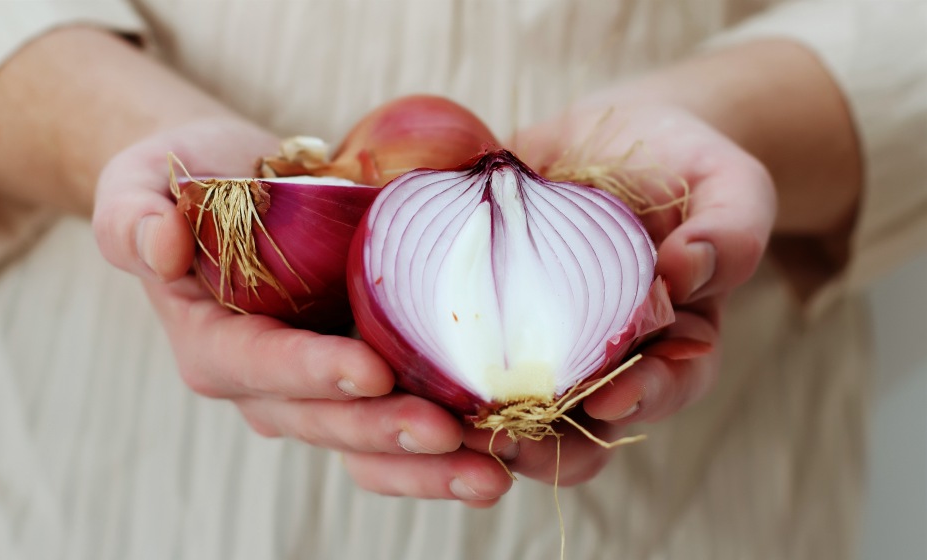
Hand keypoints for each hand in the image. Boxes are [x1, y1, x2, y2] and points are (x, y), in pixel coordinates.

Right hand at [92, 117, 512, 505]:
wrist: (235, 186)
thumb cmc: (187, 181)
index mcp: (211, 344)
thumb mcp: (138, 183)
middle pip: (323, 420)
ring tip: (491, 471)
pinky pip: (395, 422)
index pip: (257, 365)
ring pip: (366, 441)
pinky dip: (442, 446)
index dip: (309, 373)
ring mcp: (315, 388)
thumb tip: (159, 245)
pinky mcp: (358, 377)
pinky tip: (498, 450)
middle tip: (451, 436)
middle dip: (385, 432)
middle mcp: (264, 383)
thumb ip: (131, 216)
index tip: (369, 371)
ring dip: (427, 462)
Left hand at [459, 102, 775, 485]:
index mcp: (674, 341)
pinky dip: (442, 363)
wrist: (620, 132)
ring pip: (517, 403)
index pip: (666, 386)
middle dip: (548, 442)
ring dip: (485, 422)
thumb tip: (690, 269)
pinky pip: (465, 347)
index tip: (613, 398)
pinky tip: (412, 365)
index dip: (644, 398)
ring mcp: (544, 338)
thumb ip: (732, 229)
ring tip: (454, 425)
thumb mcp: (730, 184)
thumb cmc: (687, 163)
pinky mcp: (493, 308)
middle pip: (585, 422)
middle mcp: (606, 354)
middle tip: (509, 442)